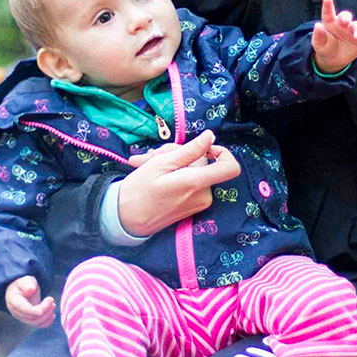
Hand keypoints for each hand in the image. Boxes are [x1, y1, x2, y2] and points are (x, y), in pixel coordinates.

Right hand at [5, 275, 55, 328]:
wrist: (23, 290)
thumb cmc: (24, 284)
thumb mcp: (25, 280)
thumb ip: (27, 284)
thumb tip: (31, 289)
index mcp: (14, 301)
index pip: (23, 309)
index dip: (32, 311)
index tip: (41, 310)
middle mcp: (17, 312)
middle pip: (30, 317)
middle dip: (43, 310)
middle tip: (51, 299)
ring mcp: (23, 318)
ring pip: (36, 322)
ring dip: (47, 315)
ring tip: (53, 305)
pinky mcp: (31, 320)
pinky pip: (39, 325)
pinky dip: (47, 322)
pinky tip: (53, 315)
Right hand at [117, 130, 240, 236]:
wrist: (126, 219)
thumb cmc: (139, 190)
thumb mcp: (161, 164)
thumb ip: (190, 150)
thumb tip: (211, 136)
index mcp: (196, 184)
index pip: (230, 167)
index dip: (221, 152)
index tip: (204, 147)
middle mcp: (203, 195)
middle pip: (202, 163)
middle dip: (179, 154)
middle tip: (154, 155)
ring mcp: (199, 203)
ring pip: (194, 170)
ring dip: (173, 163)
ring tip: (148, 163)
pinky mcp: (193, 207)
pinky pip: (190, 182)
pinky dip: (174, 174)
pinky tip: (154, 172)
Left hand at [311, 0, 356, 73]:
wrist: (334, 59)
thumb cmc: (325, 48)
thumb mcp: (319, 44)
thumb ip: (318, 36)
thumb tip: (317, 25)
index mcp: (330, 22)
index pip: (328, 13)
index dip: (328, 6)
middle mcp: (343, 24)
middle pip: (346, 16)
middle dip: (346, 18)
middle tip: (345, 22)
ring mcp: (353, 31)